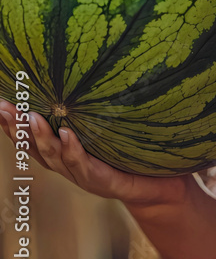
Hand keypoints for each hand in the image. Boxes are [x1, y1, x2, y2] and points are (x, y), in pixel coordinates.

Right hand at [0, 100, 188, 208]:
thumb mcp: (108, 131)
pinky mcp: (101, 180)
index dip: (13, 124)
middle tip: (4, 107)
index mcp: (63, 152)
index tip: (0, 104)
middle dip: (17, 129)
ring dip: (40, 137)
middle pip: (34, 148)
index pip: (31, 138)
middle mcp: (67, 165)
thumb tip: (90, 71)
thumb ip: (94, 111)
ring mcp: (82, 174)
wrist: (158, 187)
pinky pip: (83, 164)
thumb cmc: (130, 154)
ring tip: (31, 117)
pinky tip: (66, 134)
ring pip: (54, 156)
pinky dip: (72, 149)